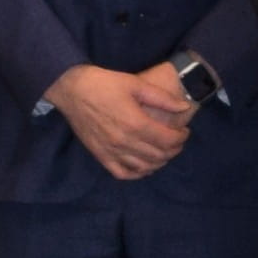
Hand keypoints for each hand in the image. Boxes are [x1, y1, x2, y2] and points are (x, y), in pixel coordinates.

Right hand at [51, 62, 196, 181]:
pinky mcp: (100, 156)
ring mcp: (112, 151)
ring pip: (143, 167)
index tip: (184, 131)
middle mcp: (125, 142)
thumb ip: (162, 98)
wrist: (72, 89)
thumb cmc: (105, 84)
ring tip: (163, 152)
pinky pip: (122, 173)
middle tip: (177, 141)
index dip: (181, 138)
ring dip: (159, 162)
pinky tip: (143, 166)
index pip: (168, 140)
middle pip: (158, 156)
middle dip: (173, 150)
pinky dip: (137, 174)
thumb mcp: (136, 84)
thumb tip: (184, 107)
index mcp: (136, 123)